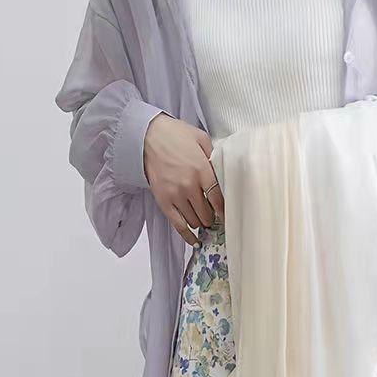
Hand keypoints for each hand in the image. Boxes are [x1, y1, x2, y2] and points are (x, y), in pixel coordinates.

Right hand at [143, 113, 224, 246]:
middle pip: (207, 213)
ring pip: (194, 220)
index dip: (225, 211)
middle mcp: (189, 186)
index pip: (218, 198)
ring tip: (205, 221)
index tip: (230, 216)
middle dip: (213, 217)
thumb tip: (224, 171)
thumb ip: (214, 156)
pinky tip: (195, 241)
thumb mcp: (201, 139)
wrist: (147, 136)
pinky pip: (177, 225)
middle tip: (215, 216)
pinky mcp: (163, 201)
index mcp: (202, 170)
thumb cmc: (176, 135)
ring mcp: (175, 195)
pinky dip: (187, 235)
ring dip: (201, 222)